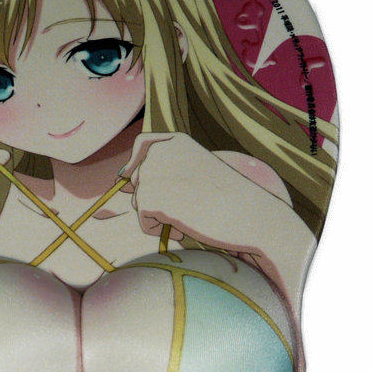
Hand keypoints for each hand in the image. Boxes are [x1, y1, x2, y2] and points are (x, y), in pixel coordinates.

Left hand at [119, 132, 284, 252]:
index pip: (142, 144)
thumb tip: (122, 179)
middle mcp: (160, 152)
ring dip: (158, 215)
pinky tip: (184, 228)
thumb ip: (165, 168)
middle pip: (138, 178)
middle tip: (185, 207)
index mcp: (176, 140)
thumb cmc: (229, 198)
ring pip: (140, 201)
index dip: (136, 163)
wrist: (249, 214)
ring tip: (188, 216)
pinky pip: (143, 221)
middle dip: (154, 197)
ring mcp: (153, 174)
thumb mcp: (196, 170)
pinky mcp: (150, 198)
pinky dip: (159, 231)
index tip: (139, 179)